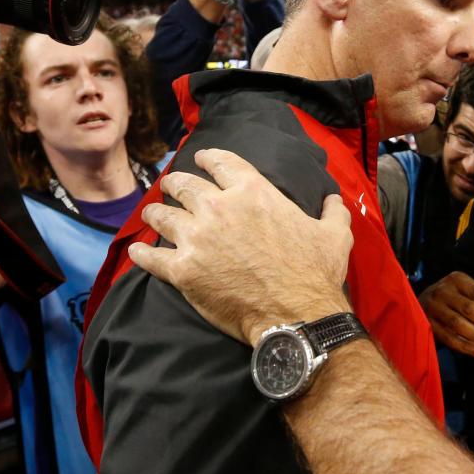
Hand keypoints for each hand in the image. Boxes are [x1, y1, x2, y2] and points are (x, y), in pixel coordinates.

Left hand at [128, 148, 352, 344]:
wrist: (297, 315)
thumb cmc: (316, 274)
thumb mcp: (335, 235)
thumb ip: (333, 211)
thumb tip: (334, 199)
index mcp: (253, 192)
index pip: (221, 162)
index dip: (208, 158)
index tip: (201, 158)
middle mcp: (219, 208)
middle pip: (184, 184)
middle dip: (175, 183)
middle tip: (171, 186)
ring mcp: (197, 239)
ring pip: (161, 216)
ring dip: (156, 213)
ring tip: (153, 214)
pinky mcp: (182, 271)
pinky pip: (150, 257)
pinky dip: (141, 254)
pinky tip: (137, 252)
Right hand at [418, 271, 473, 357]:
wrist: (420, 304)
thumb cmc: (453, 298)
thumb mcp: (472, 292)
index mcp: (457, 280)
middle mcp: (443, 291)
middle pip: (470, 308)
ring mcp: (433, 307)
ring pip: (458, 324)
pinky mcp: (427, 324)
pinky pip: (447, 337)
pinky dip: (464, 345)